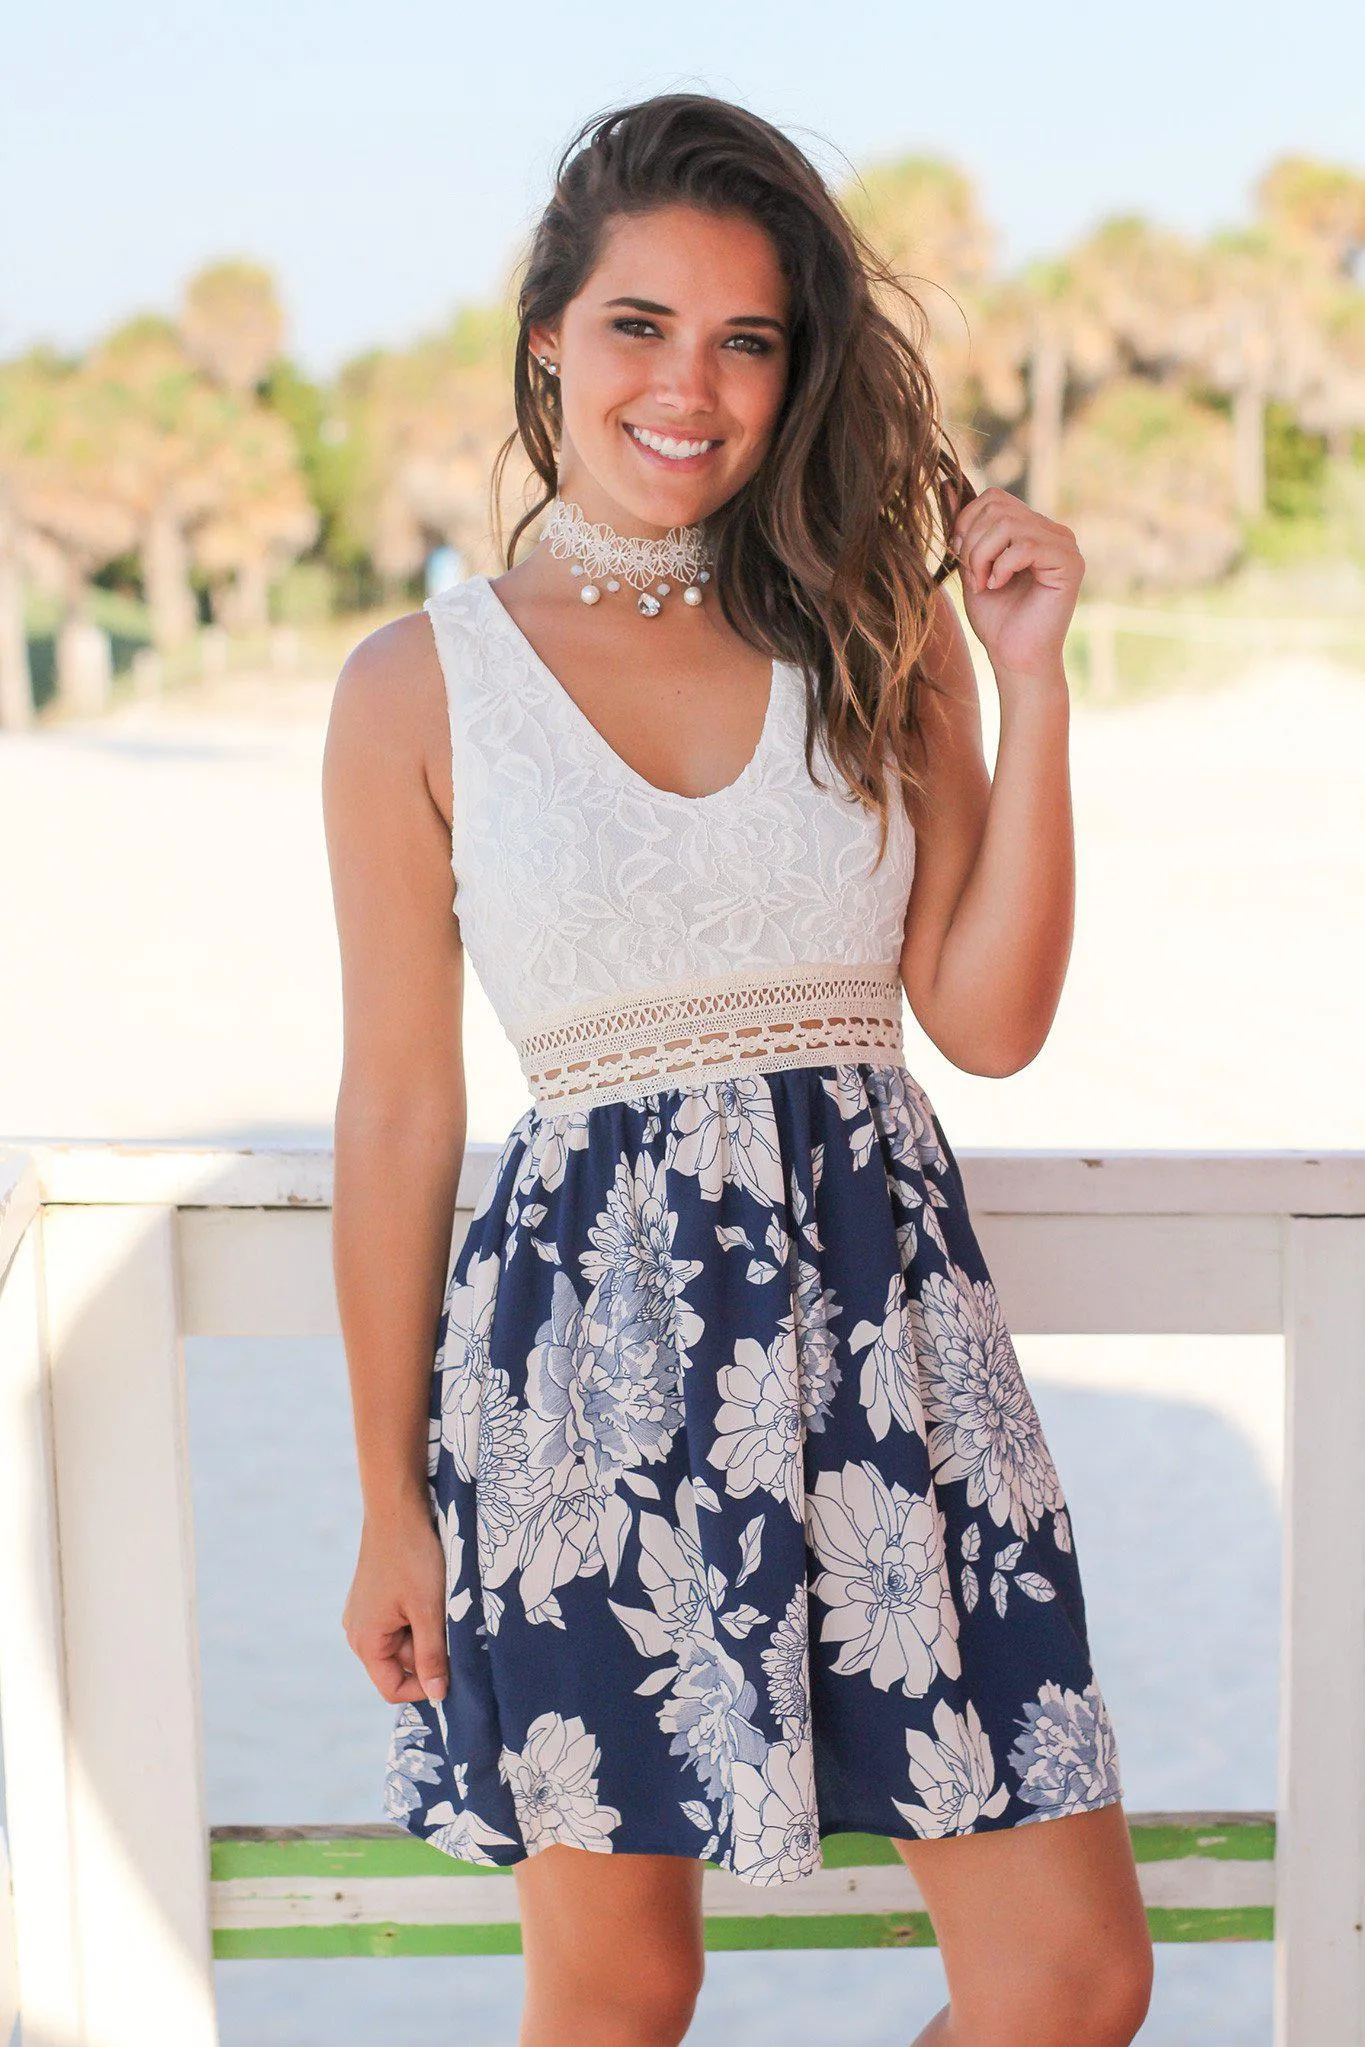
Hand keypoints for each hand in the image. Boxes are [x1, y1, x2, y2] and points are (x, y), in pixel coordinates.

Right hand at [342, 1502, 449, 1705]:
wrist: (396, 1509)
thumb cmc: (413, 1558)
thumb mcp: (429, 1610)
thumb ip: (432, 1656)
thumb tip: (437, 1697)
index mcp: (364, 1641)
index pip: (392, 1688)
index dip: (425, 1686)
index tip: (453, 1668)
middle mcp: (357, 1631)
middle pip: (398, 1664)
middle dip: (428, 1651)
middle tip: (452, 1626)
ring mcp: (363, 1612)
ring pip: (401, 1640)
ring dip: (426, 1631)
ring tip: (441, 1604)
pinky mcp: (372, 1596)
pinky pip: (397, 1621)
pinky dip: (418, 1615)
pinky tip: (430, 1592)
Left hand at [948, 487, 1083, 687]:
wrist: (1015, 657)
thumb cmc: (996, 618)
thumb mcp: (970, 566)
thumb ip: (963, 528)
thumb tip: (946, 484)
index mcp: (1032, 528)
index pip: (994, 498)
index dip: (967, 522)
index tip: (961, 559)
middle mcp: (1052, 530)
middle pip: (998, 507)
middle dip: (972, 542)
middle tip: (973, 576)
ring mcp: (1065, 544)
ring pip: (1008, 524)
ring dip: (983, 556)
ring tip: (984, 583)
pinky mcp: (1070, 563)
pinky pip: (1026, 545)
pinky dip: (1002, 565)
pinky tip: (999, 585)